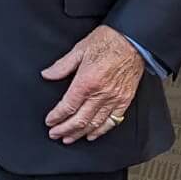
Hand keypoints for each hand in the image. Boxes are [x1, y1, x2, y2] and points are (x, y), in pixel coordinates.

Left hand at [40, 25, 144, 143]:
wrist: (133, 40)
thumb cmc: (107, 42)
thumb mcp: (79, 49)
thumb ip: (62, 66)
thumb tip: (47, 74)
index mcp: (87, 82)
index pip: (68, 107)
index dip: (57, 117)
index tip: (50, 122)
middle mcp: (101, 94)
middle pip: (80, 119)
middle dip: (65, 129)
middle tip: (55, 135)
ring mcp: (114, 99)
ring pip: (95, 124)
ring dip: (80, 133)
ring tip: (69, 138)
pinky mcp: (125, 100)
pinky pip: (113, 121)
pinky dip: (101, 130)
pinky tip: (92, 135)